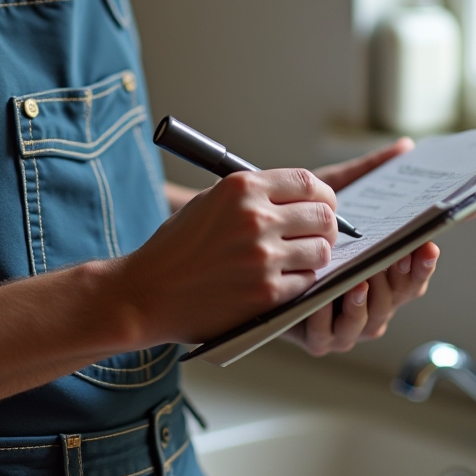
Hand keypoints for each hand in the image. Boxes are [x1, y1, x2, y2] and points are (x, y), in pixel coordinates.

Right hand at [111, 167, 338, 347]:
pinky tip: (281, 281)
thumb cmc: (177, 247)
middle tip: (318, 236)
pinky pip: (307, 282)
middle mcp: (255, 217)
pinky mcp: (265, 293)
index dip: (324, 196)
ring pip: (321, 251)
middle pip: (324, 216)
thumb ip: (253, 194)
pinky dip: (300, 282)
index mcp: (241, 187)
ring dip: (316, 256)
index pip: (308, 182)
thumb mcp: (210, 202)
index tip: (324, 206)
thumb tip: (301, 196)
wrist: (148, 292)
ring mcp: (262, 257)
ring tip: (299, 260)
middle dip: (327, 227)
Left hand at [289, 136, 436, 354]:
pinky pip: (325, 337)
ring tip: (360, 281)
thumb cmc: (292, 217)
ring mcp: (339, 322)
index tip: (427, 245)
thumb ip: (367, 172)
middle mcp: (364, 300)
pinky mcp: (309, 335)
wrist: (237, 246)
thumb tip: (406, 146)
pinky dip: (328, 321)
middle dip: (400, 283)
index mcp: (377, 270)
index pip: (411, 273)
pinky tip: (324, 301)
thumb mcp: (331, 191)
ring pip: (365, 325)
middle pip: (395, 301)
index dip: (422, 263)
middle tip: (398, 261)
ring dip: (365, 304)